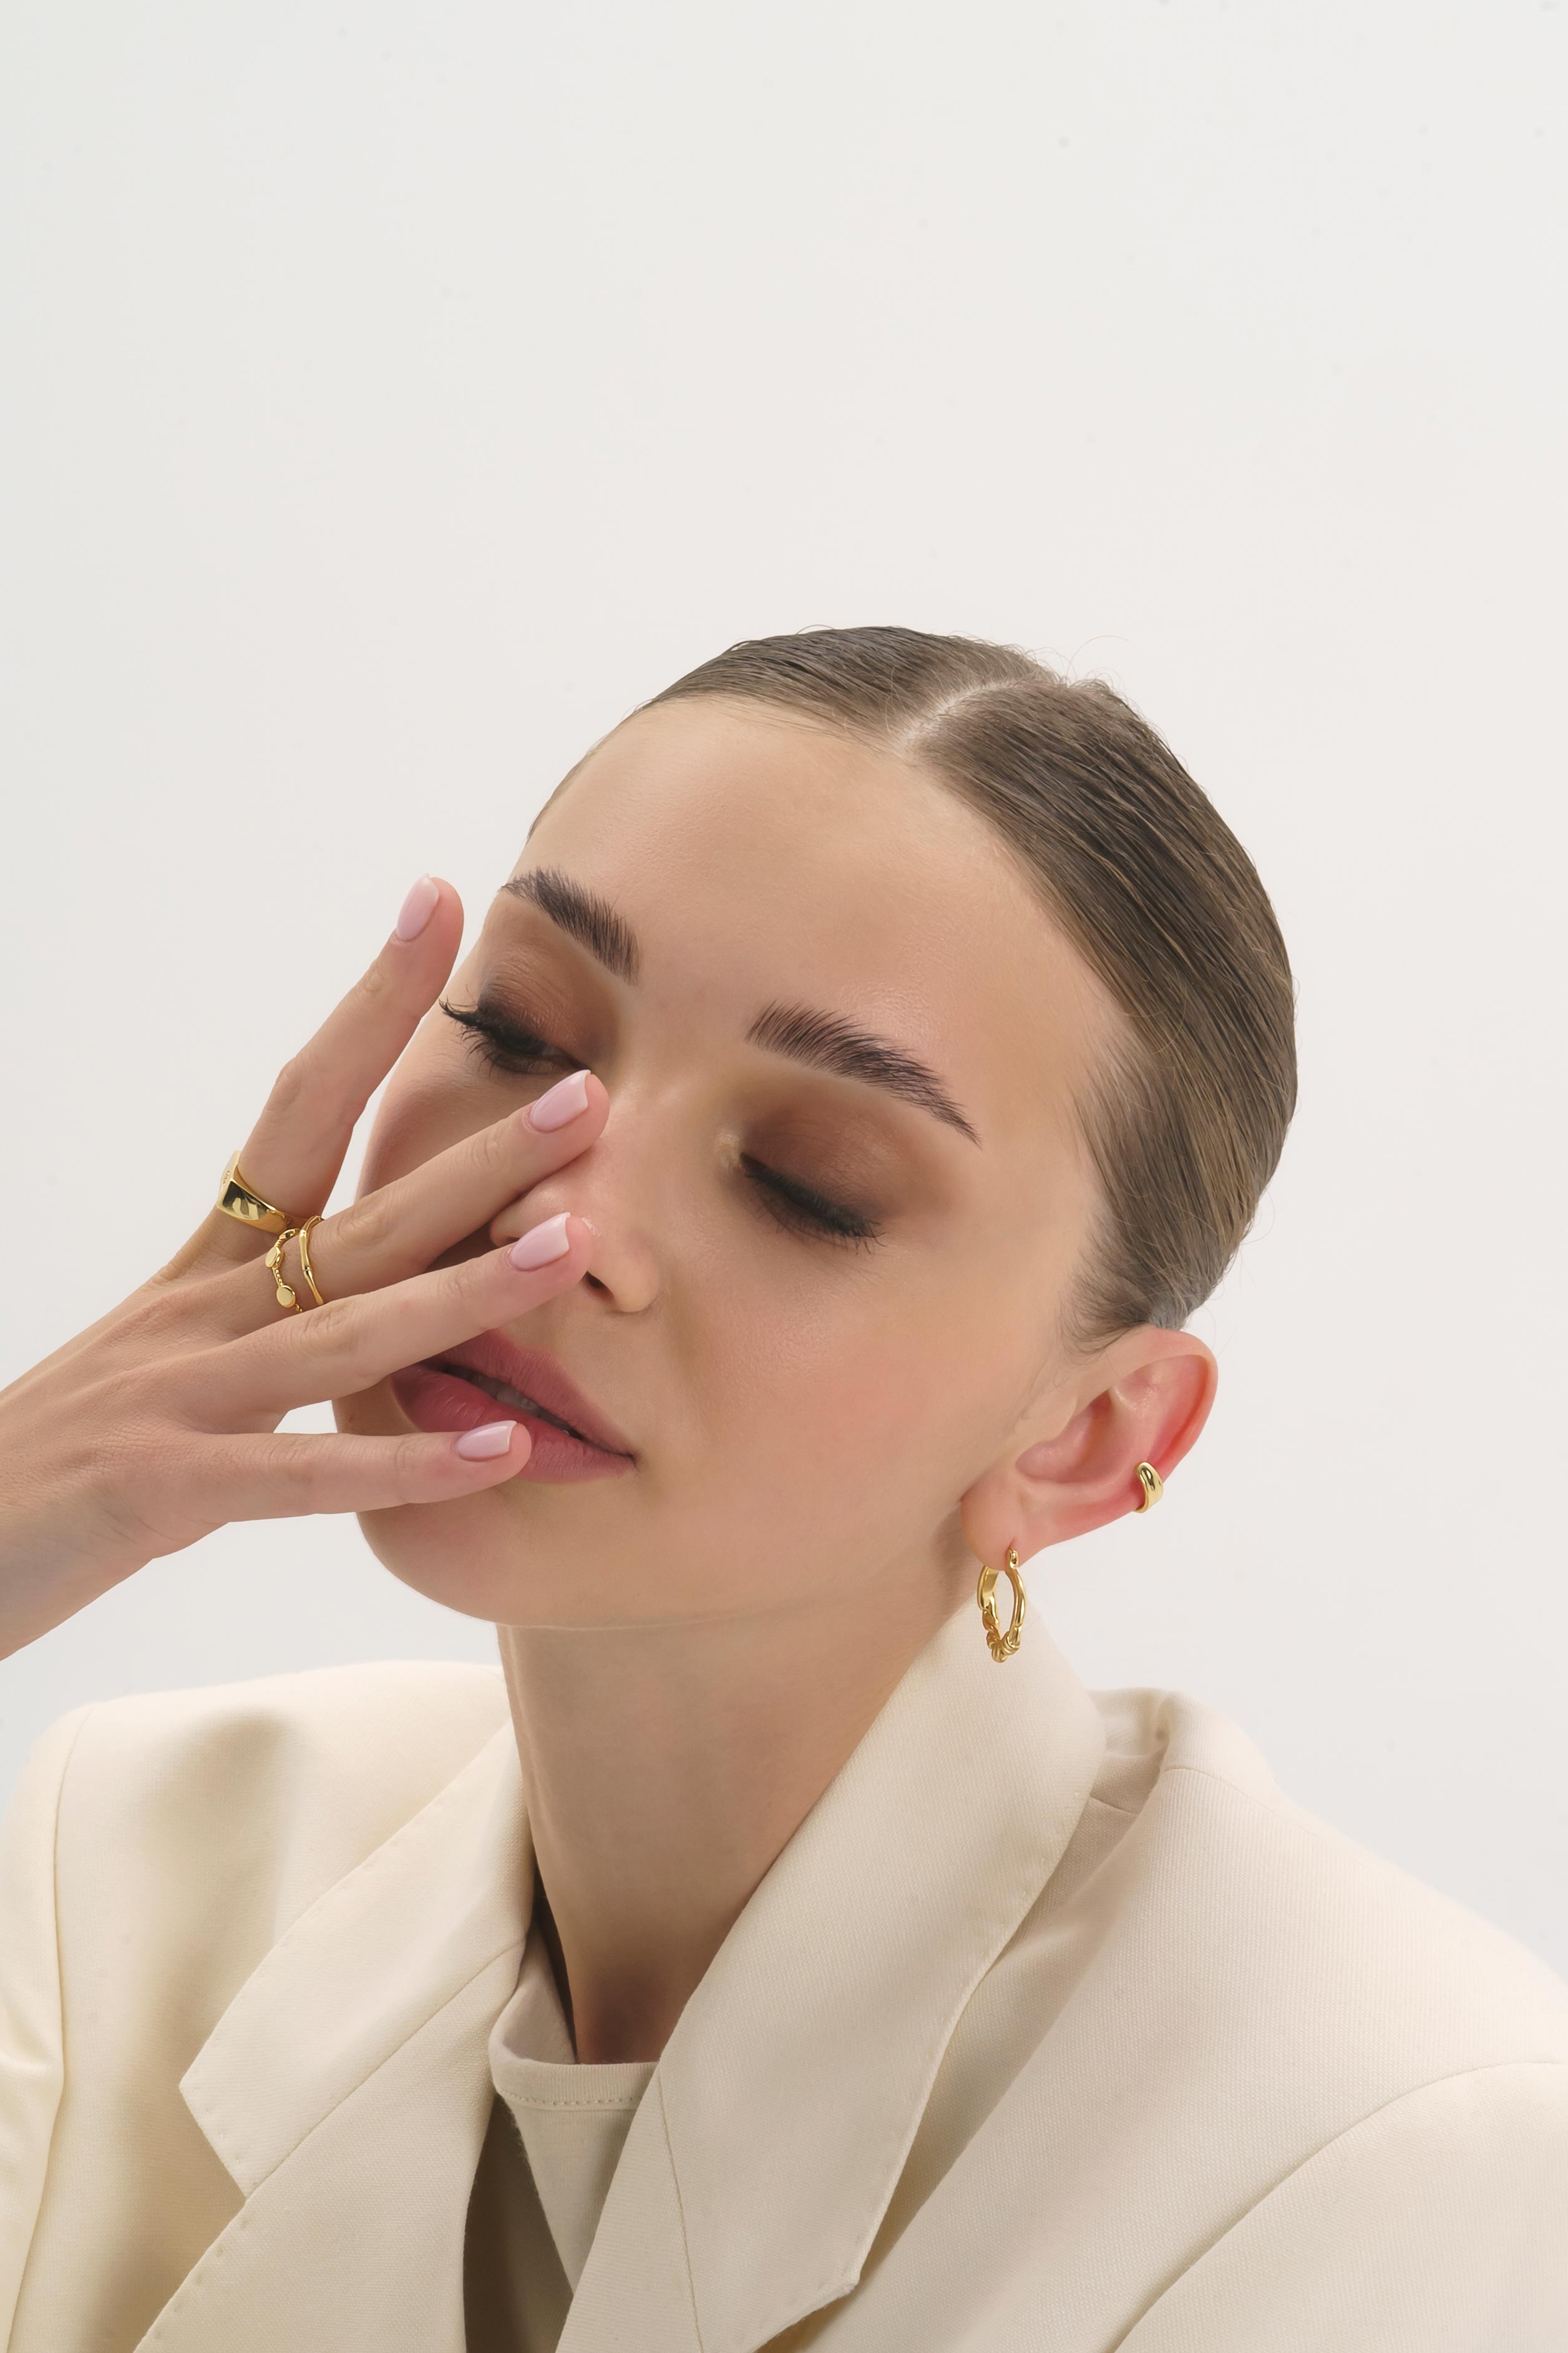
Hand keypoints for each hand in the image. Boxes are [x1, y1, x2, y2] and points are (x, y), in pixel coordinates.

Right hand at [0, 876, 604, 1660]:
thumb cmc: (57, 1470)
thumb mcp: (172, 1377)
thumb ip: (271, 1336)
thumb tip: (378, 1302)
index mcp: (203, 1272)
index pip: (300, 1113)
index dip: (371, 1009)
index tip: (438, 905)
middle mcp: (195, 1312)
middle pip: (356, 1215)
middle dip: (476, 1156)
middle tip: (588, 1093)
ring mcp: (176, 1395)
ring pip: (347, 1329)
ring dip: (470, 1289)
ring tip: (577, 1248)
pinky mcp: (158, 1490)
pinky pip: (299, 1476)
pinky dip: (402, 1465)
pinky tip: (500, 1451)